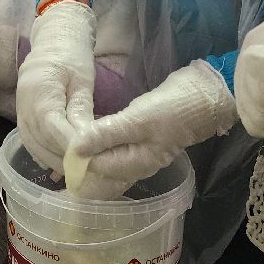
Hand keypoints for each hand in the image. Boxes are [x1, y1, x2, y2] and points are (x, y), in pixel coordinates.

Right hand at [16, 0, 95, 172]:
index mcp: (39, 93)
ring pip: (38, 151)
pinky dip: (51, 158)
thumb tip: (87, 142)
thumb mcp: (82, 80)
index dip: (72, 148)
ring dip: (60, 164)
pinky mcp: (24, 123)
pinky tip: (69, 166)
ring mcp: (20, 117)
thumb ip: (81, 111)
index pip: (54, 129)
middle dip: (68, 161)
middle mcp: (23, 109)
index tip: (93, 161)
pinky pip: (35, 147)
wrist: (51, 42)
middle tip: (94, 173)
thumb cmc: (71, 56)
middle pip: (43, 145)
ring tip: (85, 173)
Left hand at [68, 59, 236, 199]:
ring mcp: (140, 149)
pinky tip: (89, 129)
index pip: (95, 169)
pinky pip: (115, 143)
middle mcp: (136, 163)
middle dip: (80, 157)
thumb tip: (73, 150)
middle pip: (100, 167)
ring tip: (67, 133)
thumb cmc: (174, 109)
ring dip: (89, 146)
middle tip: (59, 140)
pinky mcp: (141, 134)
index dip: (75, 158)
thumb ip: (105, 135)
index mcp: (135, 165)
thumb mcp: (138, 120)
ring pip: (106, 154)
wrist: (207, 93)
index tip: (57, 142)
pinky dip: (101, 138)